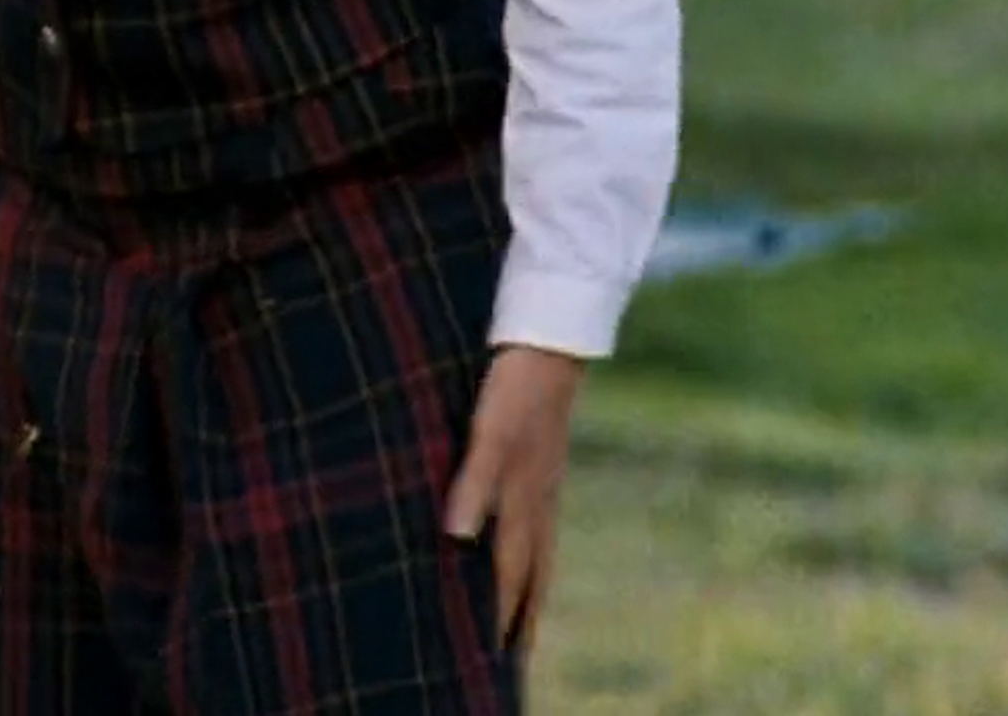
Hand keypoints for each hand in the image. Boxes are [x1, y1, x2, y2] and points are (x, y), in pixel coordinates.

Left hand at [443, 345, 585, 650]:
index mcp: (520, 502)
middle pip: (530, 579)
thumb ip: (473, 484)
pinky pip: (540, 529)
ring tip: (525, 631)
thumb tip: (457, 538)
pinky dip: (534, 558)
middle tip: (512, 668)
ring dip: (531, 597)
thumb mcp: (489, 433)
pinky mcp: (544, 468)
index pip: (506, 578)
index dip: (495, 620)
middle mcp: (538, 504)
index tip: (485, 663)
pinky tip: (528, 557)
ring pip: (539, 556)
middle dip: (520, 624)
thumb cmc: (513, 388)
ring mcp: (546, 487)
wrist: (550, 340)